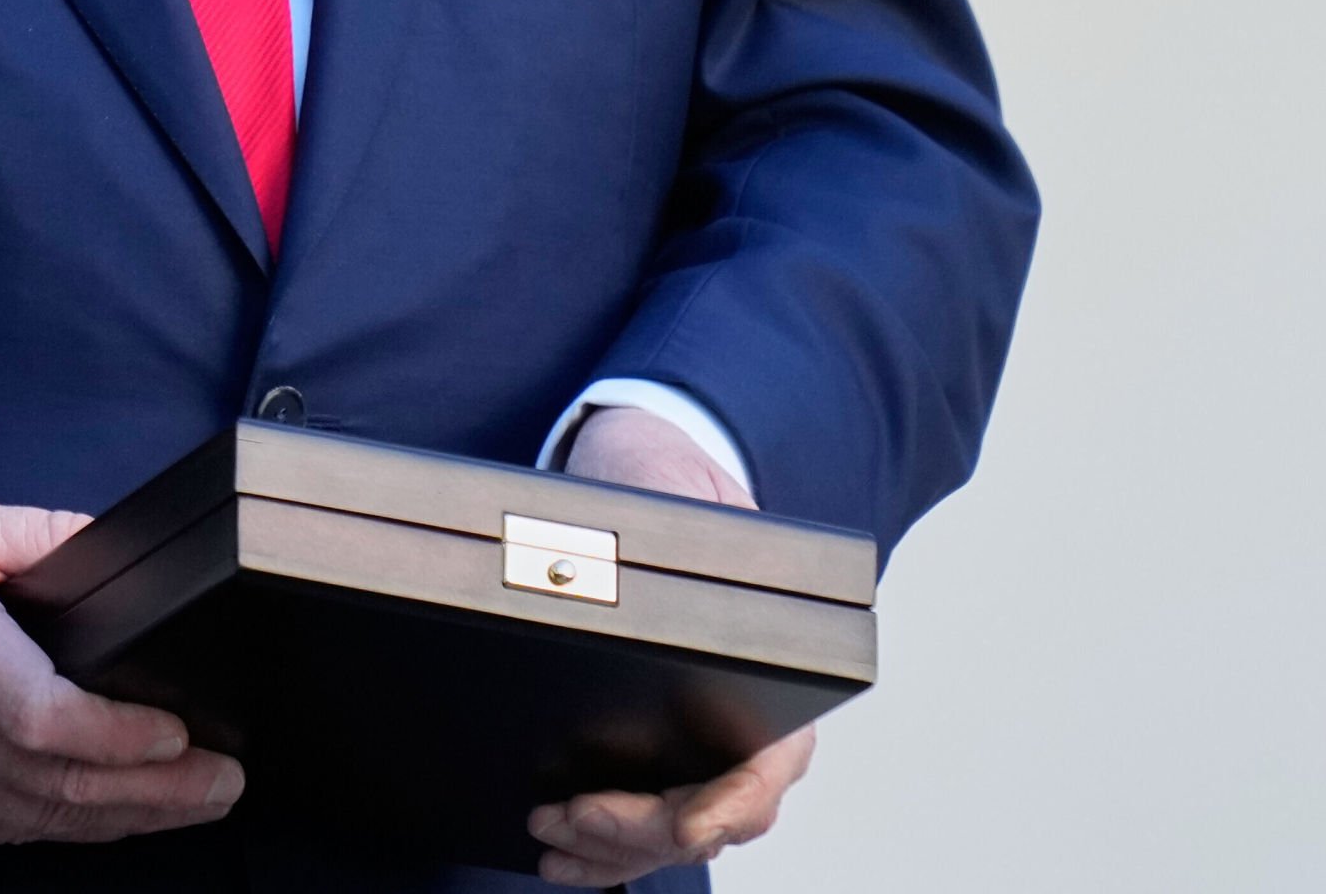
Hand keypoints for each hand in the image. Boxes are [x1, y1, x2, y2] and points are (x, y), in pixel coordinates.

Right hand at [0, 492, 243, 849]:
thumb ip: (36, 537)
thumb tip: (112, 551)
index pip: (44, 718)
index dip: (123, 737)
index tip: (180, 729)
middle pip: (62, 783)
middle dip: (160, 789)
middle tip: (227, 779)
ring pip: (42, 819)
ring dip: (128, 817)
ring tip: (196, 800)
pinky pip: (3, 833)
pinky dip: (66, 825)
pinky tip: (112, 813)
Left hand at [531, 409, 817, 884]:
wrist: (647, 478)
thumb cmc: (669, 490)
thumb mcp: (674, 495)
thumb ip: (662, 534)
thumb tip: (601, 566)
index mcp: (776, 680)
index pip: (764, 769)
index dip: (726, 806)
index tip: (683, 827)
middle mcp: (748, 731)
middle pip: (706, 817)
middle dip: (638, 831)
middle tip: (569, 815)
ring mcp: (703, 750)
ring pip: (670, 833)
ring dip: (611, 848)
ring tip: (549, 835)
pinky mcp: (659, 753)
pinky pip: (642, 821)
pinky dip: (604, 845)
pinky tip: (561, 849)